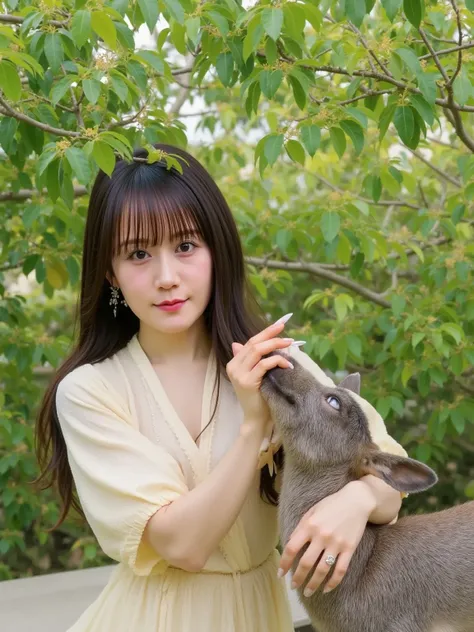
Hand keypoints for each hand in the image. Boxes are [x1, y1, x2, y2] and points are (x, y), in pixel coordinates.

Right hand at [226, 316, 293, 434]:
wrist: (256, 419)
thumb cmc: (261, 397)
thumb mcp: (259, 375)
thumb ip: (257, 360)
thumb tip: (258, 343)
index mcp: (234, 363)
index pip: (250, 342)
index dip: (265, 332)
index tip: (280, 325)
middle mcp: (233, 366)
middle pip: (254, 343)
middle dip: (271, 335)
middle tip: (286, 332)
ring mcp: (239, 374)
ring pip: (258, 351)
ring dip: (276, 345)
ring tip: (289, 344)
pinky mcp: (247, 382)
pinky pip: (264, 365)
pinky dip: (277, 361)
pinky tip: (288, 364)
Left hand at [278, 480, 375, 596]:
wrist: (356, 500)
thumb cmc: (331, 504)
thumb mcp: (312, 511)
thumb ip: (300, 527)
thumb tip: (290, 544)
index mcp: (309, 525)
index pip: (292, 548)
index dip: (284, 563)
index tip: (280, 574)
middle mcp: (321, 535)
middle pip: (306, 562)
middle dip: (298, 578)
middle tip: (293, 586)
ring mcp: (336, 543)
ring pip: (322, 570)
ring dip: (313, 584)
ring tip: (307, 592)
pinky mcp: (349, 549)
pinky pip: (340, 570)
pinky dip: (333, 582)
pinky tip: (326, 589)